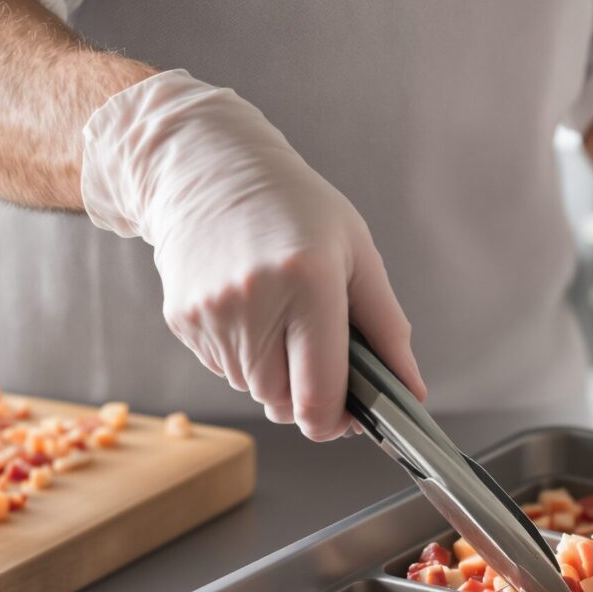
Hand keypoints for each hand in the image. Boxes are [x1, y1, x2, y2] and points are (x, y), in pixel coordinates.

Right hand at [81, 70, 423, 438]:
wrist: (206, 168)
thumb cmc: (293, 206)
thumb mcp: (357, 253)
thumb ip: (387, 328)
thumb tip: (409, 391)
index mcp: (308, 281)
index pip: (320, 396)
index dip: (338, 423)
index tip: (352, 418)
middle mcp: (254, 301)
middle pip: (285, 404)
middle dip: (311, 397)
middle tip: (323, 359)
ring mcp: (211, 314)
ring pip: (255, 391)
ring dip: (278, 376)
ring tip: (283, 319)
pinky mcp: (182, 320)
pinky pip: (225, 370)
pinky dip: (247, 357)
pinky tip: (252, 310)